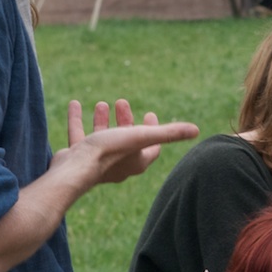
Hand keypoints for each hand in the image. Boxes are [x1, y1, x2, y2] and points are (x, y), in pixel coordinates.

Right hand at [49, 99, 198, 190]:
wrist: (75, 168)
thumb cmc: (110, 153)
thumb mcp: (141, 137)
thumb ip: (168, 133)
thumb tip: (196, 130)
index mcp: (136, 161)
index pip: (152, 147)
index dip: (154, 130)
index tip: (150, 114)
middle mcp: (118, 164)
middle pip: (127, 140)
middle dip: (126, 120)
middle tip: (122, 103)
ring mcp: (96, 162)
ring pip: (102, 137)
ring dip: (104, 119)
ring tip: (104, 104)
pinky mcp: (77, 157)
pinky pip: (78, 135)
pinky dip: (78, 119)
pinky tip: (75, 104)